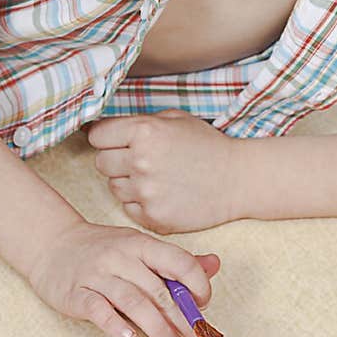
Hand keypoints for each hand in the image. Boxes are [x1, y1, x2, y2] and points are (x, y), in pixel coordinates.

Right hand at [26, 217, 221, 336]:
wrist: (51, 244)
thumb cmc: (102, 250)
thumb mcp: (140, 247)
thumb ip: (176, 261)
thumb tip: (214, 265)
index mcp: (141, 244)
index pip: (178, 262)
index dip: (197, 285)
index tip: (203, 306)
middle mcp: (121, 257)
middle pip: (159, 290)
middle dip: (184, 319)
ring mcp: (97, 275)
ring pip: (132, 302)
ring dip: (156, 327)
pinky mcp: (75, 293)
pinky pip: (97, 310)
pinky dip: (115, 325)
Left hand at [85, 109, 239, 233]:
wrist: (238, 179)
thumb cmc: (208, 146)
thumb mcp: (175, 119)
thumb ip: (139, 122)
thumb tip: (104, 127)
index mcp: (144, 132)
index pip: (98, 136)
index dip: (107, 138)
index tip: (116, 141)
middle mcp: (140, 161)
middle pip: (101, 163)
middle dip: (116, 160)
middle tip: (141, 161)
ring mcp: (146, 192)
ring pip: (114, 187)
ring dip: (128, 183)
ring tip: (156, 178)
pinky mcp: (153, 216)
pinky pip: (129, 208)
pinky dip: (141, 203)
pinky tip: (163, 195)